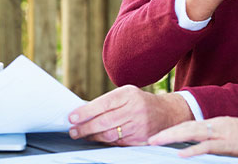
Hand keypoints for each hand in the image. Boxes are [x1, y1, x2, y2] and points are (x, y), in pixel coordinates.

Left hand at [68, 86, 193, 145]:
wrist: (166, 113)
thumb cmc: (140, 102)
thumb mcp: (127, 94)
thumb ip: (108, 102)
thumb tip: (83, 112)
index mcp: (129, 94)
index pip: (104, 103)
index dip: (86, 111)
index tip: (72, 117)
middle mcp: (135, 110)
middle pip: (104, 122)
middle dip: (85, 127)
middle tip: (73, 131)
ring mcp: (138, 126)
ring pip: (109, 135)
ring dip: (92, 136)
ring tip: (81, 135)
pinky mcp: (139, 139)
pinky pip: (117, 142)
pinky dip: (104, 141)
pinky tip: (97, 138)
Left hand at [148, 116, 237, 157]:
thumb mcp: (228, 133)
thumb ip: (212, 137)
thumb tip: (196, 144)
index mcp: (214, 123)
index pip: (189, 124)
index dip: (172, 129)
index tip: (158, 135)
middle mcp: (214, 125)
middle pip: (186, 126)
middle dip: (167, 133)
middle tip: (150, 139)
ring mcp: (220, 134)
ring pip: (192, 133)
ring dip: (173, 137)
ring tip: (157, 142)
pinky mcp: (227, 144)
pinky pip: (207, 147)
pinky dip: (193, 151)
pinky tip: (181, 155)